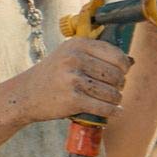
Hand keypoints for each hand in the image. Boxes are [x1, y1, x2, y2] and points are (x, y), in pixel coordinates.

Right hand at [7, 38, 131, 123]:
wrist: (26, 94)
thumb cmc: (53, 74)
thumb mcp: (69, 54)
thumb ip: (94, 54)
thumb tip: (130, 62)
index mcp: (77, 44)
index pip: (115, 54)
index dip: (124, 66)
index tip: (123, 73)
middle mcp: (75, 59)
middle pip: (115, 75)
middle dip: (120, 85)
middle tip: (116, 90)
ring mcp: (73, 80)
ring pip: (111, 92)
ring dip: (116, 99)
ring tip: (114, 101)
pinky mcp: (72, 100)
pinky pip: (102, 107)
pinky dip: (112, 112)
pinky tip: (115, 112)